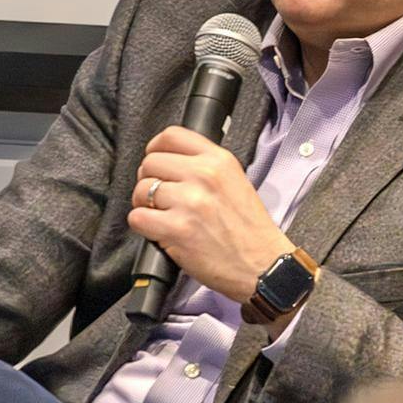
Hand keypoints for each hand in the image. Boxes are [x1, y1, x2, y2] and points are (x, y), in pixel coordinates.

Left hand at [129, 126, 292, 307]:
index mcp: (220, 161)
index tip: (156, 161)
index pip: (171, 136)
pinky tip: (161, 232)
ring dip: (145, 206)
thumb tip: (171, 163)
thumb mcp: (237, 183)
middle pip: (150, 163)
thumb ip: (207, 168)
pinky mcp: (178, 229)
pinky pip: (138, 218)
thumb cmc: (250, 231)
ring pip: (141, 191)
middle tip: (161, 198)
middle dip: (149, 181)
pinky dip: (143, 227)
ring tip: (163, 217)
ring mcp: (190, 202)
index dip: (155, 149)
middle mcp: (204, 176)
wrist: (264, 266)